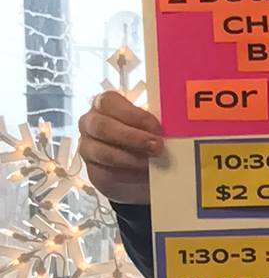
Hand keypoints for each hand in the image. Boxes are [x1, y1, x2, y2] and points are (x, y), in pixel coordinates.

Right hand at [79, 88, 163, 204]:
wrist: (140, 170)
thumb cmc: (145, 139)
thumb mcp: (150, 126)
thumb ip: (154, 124)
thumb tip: (172, 127)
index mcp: (104, 104)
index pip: (110, 102)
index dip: (134, 115)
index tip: (156, 128)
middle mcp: (90, 123)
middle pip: (102, 126)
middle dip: (132, 137)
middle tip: (156, 146)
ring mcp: (88, 147)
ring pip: (103, 151)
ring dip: (131, 158)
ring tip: (152, 163)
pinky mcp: (93, 171)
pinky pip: (107, 172)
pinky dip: (129, 174)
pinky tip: (144, 175)